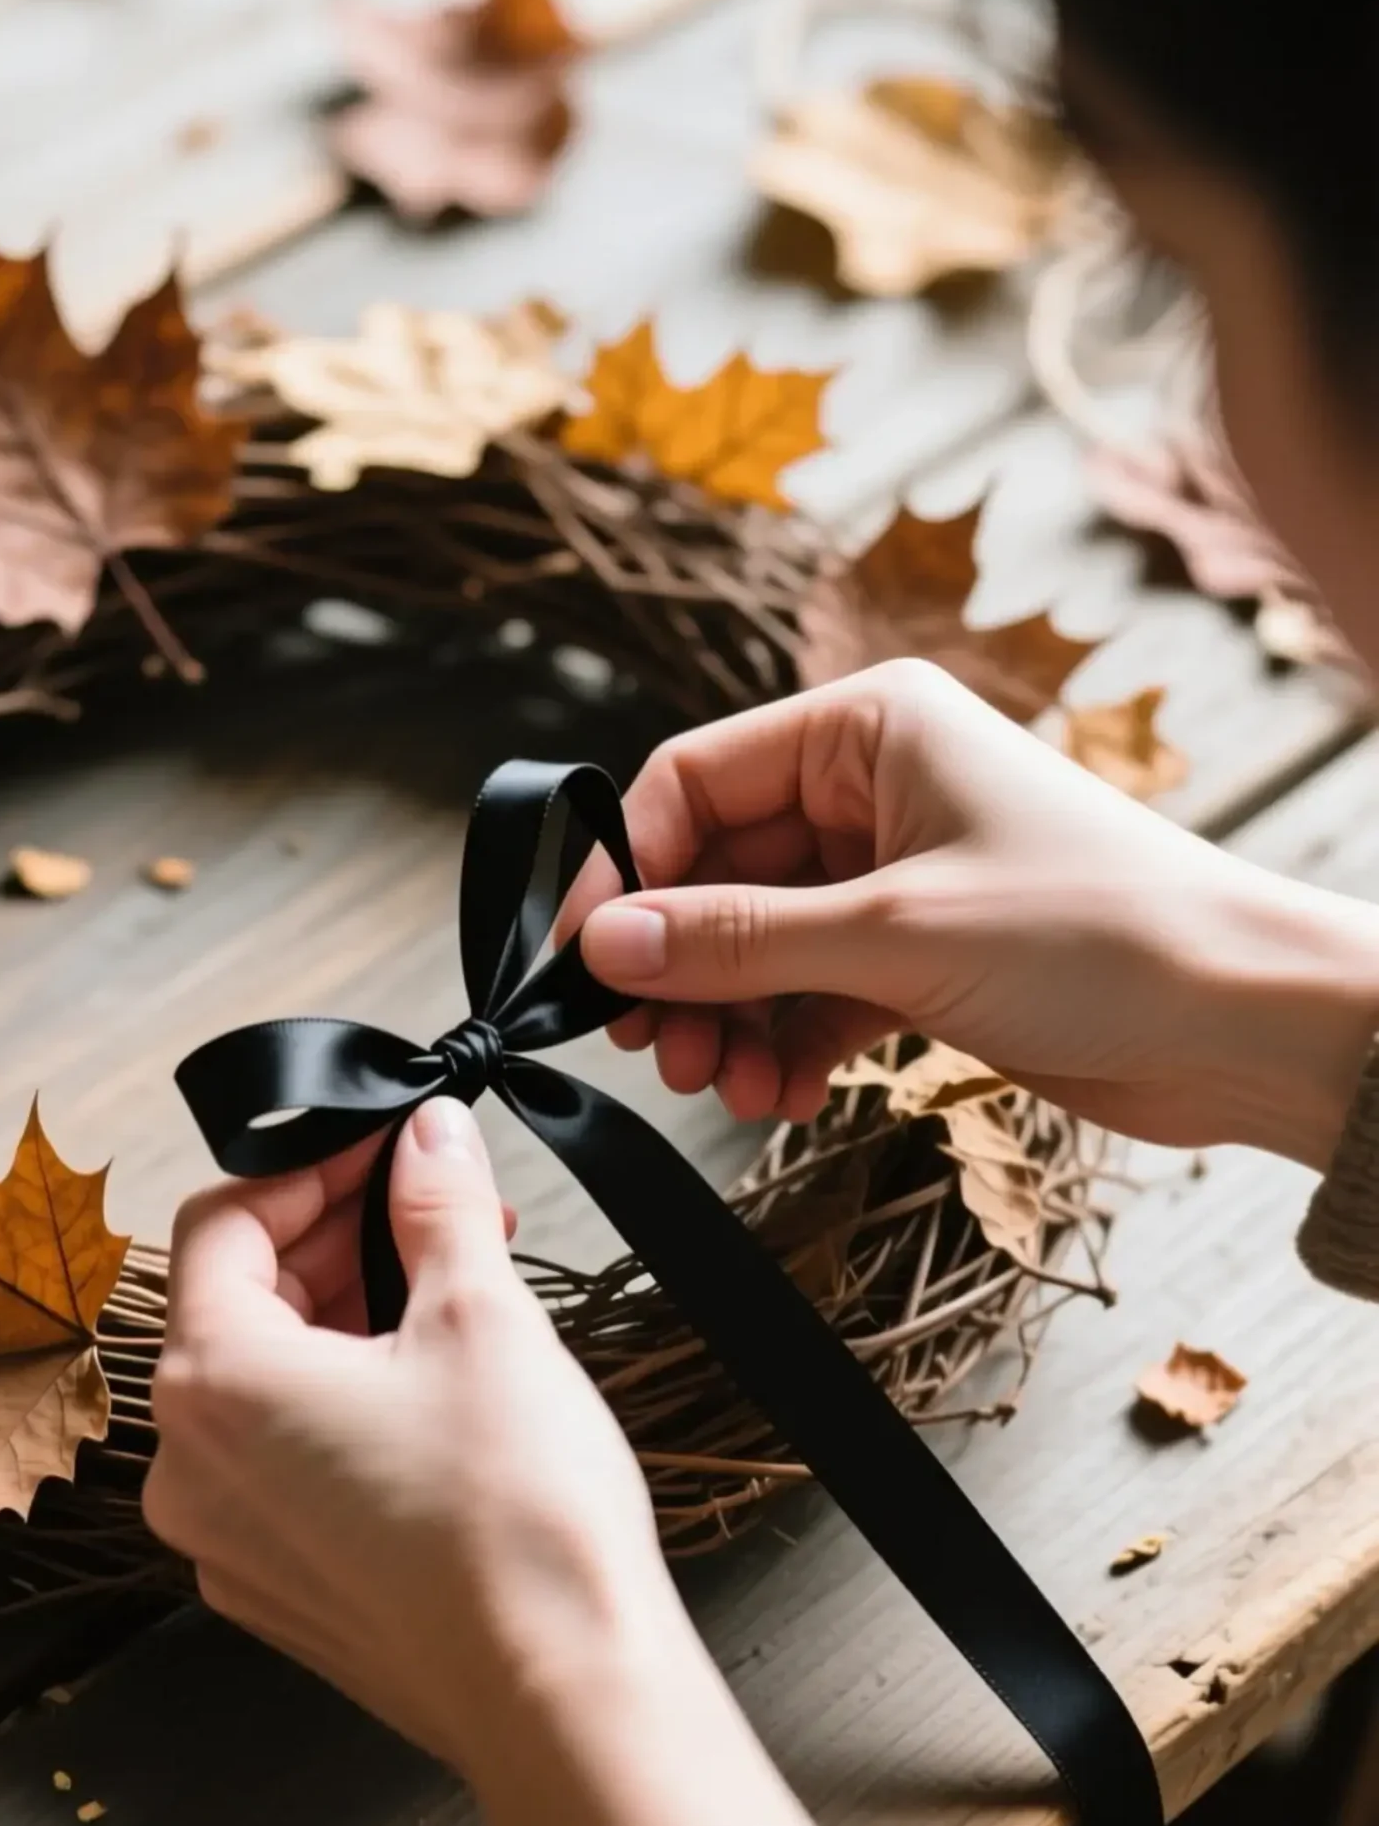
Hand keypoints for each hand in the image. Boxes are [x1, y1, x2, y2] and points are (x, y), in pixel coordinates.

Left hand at [145, 1104, 888, 1825]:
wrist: (564, 1695)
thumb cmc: (516, 1520)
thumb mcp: (482, 1317)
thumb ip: (439, 1205)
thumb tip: (428, 1134)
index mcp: (213, 1384)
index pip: (222, 1223)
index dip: (311, 1166)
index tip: (388, 1147)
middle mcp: (190, 1470)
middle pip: (235, 1306)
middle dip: (337, 1241)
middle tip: (436, 1208)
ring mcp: (228, 1544)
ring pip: (262, 1390)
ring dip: (346, 1322)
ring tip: (453, 1292)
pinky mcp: (281, 1595)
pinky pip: (285, 1468)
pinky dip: (344, 1409)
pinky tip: (436, 1393)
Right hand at [574, 660, 1378, 1164]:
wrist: (1244, 1023)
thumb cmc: (1101, 935)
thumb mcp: (893, 934)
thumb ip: (736, 940)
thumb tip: (605, 946)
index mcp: (868, 728)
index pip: (693, 780)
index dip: (625, 871)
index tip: (582, 961)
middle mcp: (872, 789)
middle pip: (714, 871)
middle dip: (677, 965)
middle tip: (654, 1048)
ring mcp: (894, 876)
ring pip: (755, 944)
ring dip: (726, 1020)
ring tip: (725, 1087)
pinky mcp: (917, 956)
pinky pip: (808, 993)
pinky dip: (783, 1045)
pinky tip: (782, 1097)